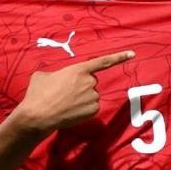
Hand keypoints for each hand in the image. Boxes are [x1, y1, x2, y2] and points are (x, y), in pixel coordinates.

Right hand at [15, 50, 135, 133]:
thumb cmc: (38, 93)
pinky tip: (70, 111)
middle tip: (65, 92)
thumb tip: (54, 78)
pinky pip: (91, 107)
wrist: (38, 115)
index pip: (103, 62)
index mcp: (79, 70)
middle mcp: (89, 82)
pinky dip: (83, 109)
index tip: (132, 54)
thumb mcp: (43, 75)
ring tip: (64, 103)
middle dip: (82, 85)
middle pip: (91, 81)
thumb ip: (55, 73)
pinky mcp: (93, 110)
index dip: (119, 57)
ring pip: (91, 95)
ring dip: (81, 98)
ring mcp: (93, 97)